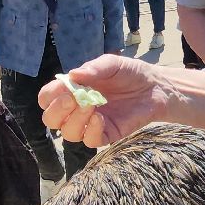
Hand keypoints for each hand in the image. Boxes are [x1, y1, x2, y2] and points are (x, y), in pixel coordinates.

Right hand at [39, 54, 204, 146]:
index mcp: (73, 90)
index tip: (62, 88)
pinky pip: (90, 140)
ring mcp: (91, 123)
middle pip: (52, 120)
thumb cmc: (131, 73)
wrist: (157, 87)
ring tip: (90, 105)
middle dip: (58, 111)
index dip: (49, 97)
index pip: (47, 99)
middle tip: (73, 98)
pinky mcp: (107, 134)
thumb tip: (73, 75)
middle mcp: (78, 109)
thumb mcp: (112, 64)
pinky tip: (100, 117)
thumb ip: (93, 69)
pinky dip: (92, 130)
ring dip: (75, 120)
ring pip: (69, 133)